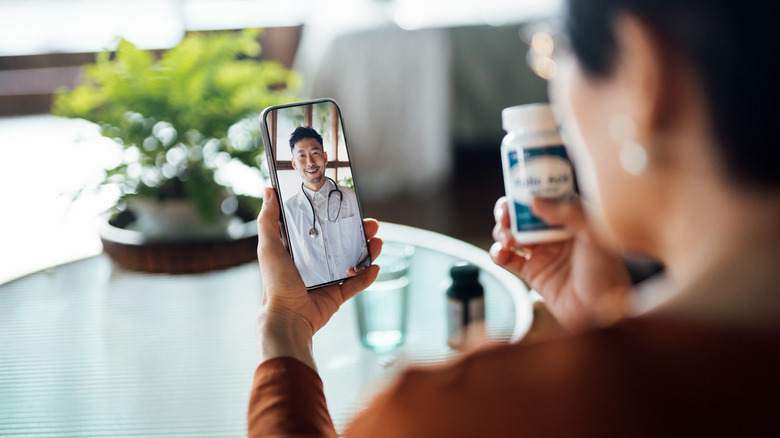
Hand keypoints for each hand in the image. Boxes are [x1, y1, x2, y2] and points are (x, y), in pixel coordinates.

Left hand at [255, 188, 382, 367]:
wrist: (287, 317)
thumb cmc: (275, 283)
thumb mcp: (269, 247)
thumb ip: (268, 220)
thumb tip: (268, 191)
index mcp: (300, 250)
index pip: (322, 228)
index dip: (336, 217)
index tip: (350, 206)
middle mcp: (315, 263)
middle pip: (342, 243)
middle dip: (359, 232)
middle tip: (371, 223)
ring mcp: (327, 279)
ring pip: (353, 261)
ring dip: (368, 251)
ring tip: (378, 242)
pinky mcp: (336, 296)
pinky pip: (356, 285)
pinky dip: (367, 276)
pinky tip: (376, 267)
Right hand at [491, 196, 631, 331]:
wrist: (601, 313)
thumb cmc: (606, 273)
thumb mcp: (593, 235)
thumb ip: (567, 213)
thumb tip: (534, 200)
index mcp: (572, 219)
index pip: (546, 196)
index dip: (530, 189)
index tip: (518, 187)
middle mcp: (555, 233)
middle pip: (523, 214)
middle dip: (509, 211)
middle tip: (505, 214)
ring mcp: (542, 252)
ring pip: (512, 233)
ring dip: (502, 231)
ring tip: (507, 239)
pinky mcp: (531, 272)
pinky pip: (507, 258)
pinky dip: (498, 253)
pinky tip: (501, 252)